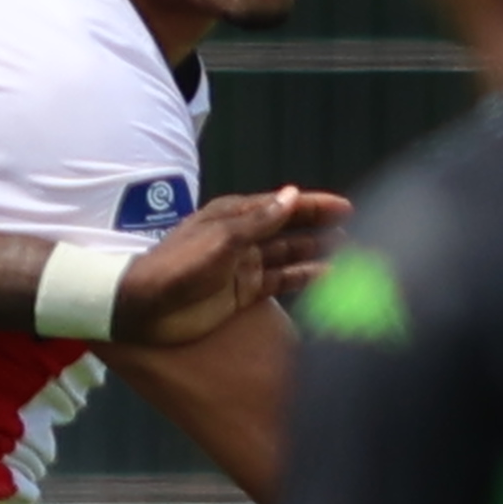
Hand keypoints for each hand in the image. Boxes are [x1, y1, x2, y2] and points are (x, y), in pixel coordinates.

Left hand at [112, 187, 342, 348]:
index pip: (282, 205)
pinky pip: (280, 282)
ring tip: (350, 254)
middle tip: (357, 230)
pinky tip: (326, 278)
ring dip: (316, 252)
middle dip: (320, 227)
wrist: (145, 307)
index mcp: (234, 215)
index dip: (313, 205)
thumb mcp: (220, 239)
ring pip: (289, 255)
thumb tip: (292, 195)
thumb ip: (259, 221)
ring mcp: (244, 265)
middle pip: (289, 228)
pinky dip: (303, 279)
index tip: (345, 208)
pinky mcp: (243, 292)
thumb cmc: (178, 266)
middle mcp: (242, 237)